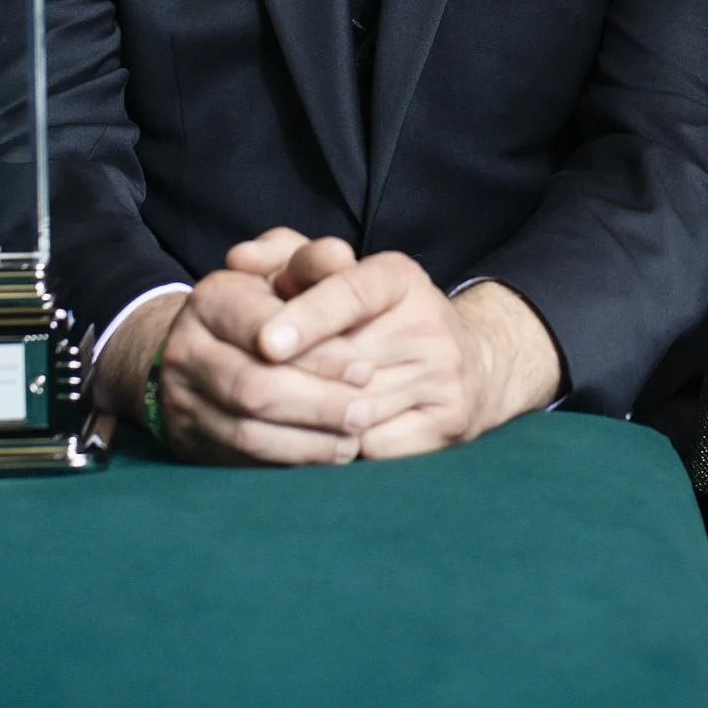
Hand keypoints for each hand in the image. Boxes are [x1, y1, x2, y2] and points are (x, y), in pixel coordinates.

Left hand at [256, 256, 562, 459]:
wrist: (469, 366)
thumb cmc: (376, 319)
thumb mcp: (336, 279)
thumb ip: (283, 260)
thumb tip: (238, 261)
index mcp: (399, 276)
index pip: (351, 291)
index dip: (307, 317)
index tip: (265, 344)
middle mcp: (430, 321)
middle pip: (347, 362)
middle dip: (296, 380)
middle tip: (254, 391)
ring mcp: (445, 374)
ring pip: (356, 410)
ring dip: (314, 420)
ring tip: (286, 417)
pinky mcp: (452, 421)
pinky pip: (376, 447)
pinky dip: (344, 448)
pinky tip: (329, 440)